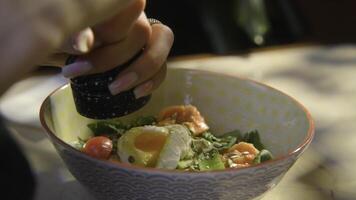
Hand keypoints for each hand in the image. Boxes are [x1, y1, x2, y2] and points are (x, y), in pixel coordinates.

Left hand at [0, 0, 173, 97]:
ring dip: (140, 70)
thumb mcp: (64, 35)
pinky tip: (136, 94)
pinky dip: (153, 81)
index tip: (80, 49)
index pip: (127, 10)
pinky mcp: (153, 57)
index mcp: (118, 7)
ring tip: (114, 89)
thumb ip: (72, 35)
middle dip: (113, 57)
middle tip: (81, 72)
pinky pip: (163, 66)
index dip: (109, 32)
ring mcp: (149, 35)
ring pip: (162, 43)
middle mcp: (137, 16)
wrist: (74, 50)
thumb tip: (83, 45)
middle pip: (142, 32)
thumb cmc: (69, 38)